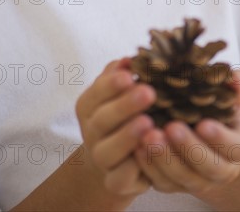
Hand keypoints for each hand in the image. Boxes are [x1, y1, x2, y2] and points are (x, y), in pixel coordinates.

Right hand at [75, 57, 155, 195]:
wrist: (115, 158)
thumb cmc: (122, 114)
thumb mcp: (120, 91)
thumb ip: (122, 73)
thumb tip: (129, 59)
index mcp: (90, 105)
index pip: (96, 93)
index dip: (111, 84)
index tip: (130, 74)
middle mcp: (91, 131)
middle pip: (102, 120)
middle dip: (124, 106)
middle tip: (148, 92)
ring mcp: (101, 158)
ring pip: (107, 151)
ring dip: (127, 137)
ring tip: (149, 123)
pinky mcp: (115, 181)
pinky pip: (120, 178)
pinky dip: (134, 168)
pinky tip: (149, 153)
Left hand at [134, 69, 239, 197]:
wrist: (205, 143)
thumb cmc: (217, 113)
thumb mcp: (230, 98)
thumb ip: (236, 86)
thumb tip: (235, 78)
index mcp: (238, 149)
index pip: (233, 148)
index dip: (219, 138)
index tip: (203, 124)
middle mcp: (220, 171)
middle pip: (208, 167)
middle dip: (188, 148)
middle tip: (171, 128)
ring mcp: (196, 181)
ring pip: (182, 177)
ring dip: (164, 158)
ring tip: (147, 136)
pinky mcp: (173, 185)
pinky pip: (161, 182)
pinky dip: (148, 166)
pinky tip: (136, 147)